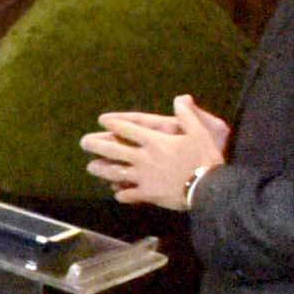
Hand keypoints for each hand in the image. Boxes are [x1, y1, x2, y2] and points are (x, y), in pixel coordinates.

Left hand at [83, 95, 228, 210]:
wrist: (209, 188)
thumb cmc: (204, 158)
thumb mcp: (200, 131)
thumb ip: (187, 114)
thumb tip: (180, 98)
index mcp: (154, 141)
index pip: (128, 129)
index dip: (114, 123)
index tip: (102, 120)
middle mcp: (143, 158)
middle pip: (113, 150)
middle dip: (96, 145)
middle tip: (84, 142)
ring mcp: (142, 177)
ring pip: (115, 173)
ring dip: (102, 170)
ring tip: (91, 167)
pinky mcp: (147, 194)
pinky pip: (129, 195)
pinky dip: (122, 194)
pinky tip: (117, 193)